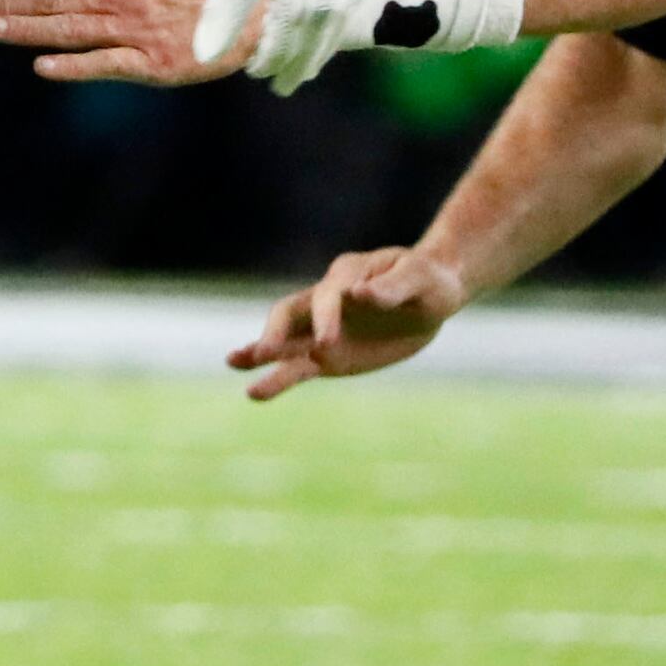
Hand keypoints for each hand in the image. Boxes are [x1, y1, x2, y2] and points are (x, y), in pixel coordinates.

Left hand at [195, 0, 382, 95]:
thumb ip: (223, 13)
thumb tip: (202, 55)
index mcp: (299, 9)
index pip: (280, 52)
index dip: (265, 65)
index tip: (255, 73)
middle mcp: (332, 7)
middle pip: (311, 51)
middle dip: (294, 68)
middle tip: (282, 85)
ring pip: (333, 35)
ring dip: (316, 52)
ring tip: (304, 66)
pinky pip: (348, 13)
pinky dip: (333, 27)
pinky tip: (325, 27)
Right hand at [227, 245, 469, 399]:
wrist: (432, 296)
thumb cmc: (429, 280)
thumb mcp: (420, 279)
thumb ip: (392, 287)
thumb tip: (359, 294)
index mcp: (348, 274)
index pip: (328, 295)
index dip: (325, 318)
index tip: (327, 343)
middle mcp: (327, 299)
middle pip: (290, 312)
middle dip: (276, 331)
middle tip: (266, 352)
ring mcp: (323, 328)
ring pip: (285, 341)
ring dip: (260, 352)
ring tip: (233, 362)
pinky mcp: (328, 355)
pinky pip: (298, 367)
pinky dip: (277, 377)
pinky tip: (254, 391)